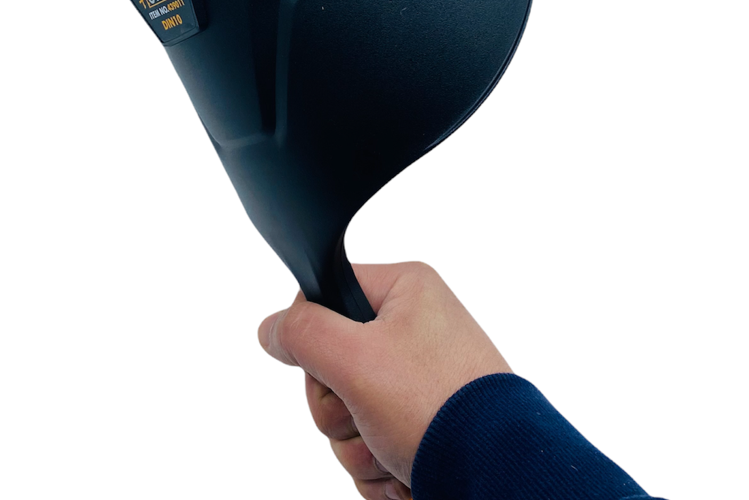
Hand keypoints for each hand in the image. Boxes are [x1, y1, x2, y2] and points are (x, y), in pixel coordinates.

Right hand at [257, 261, 510, 499]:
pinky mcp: (425, 426)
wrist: (500, 477)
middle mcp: (414, 331)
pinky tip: (407, 470)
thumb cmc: (438, 406)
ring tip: (396, 450)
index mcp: (404, 292)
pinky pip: (373, 445)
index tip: (332, 367)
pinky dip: (381, 468)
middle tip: (367, 415)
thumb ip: (302, 333)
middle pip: (331, 367)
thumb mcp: (354, 357)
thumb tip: (271, 329)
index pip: (323, 299)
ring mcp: (420, 382)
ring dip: (360, 447)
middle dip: (340, 410)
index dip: (314, 341)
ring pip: (349, 414)